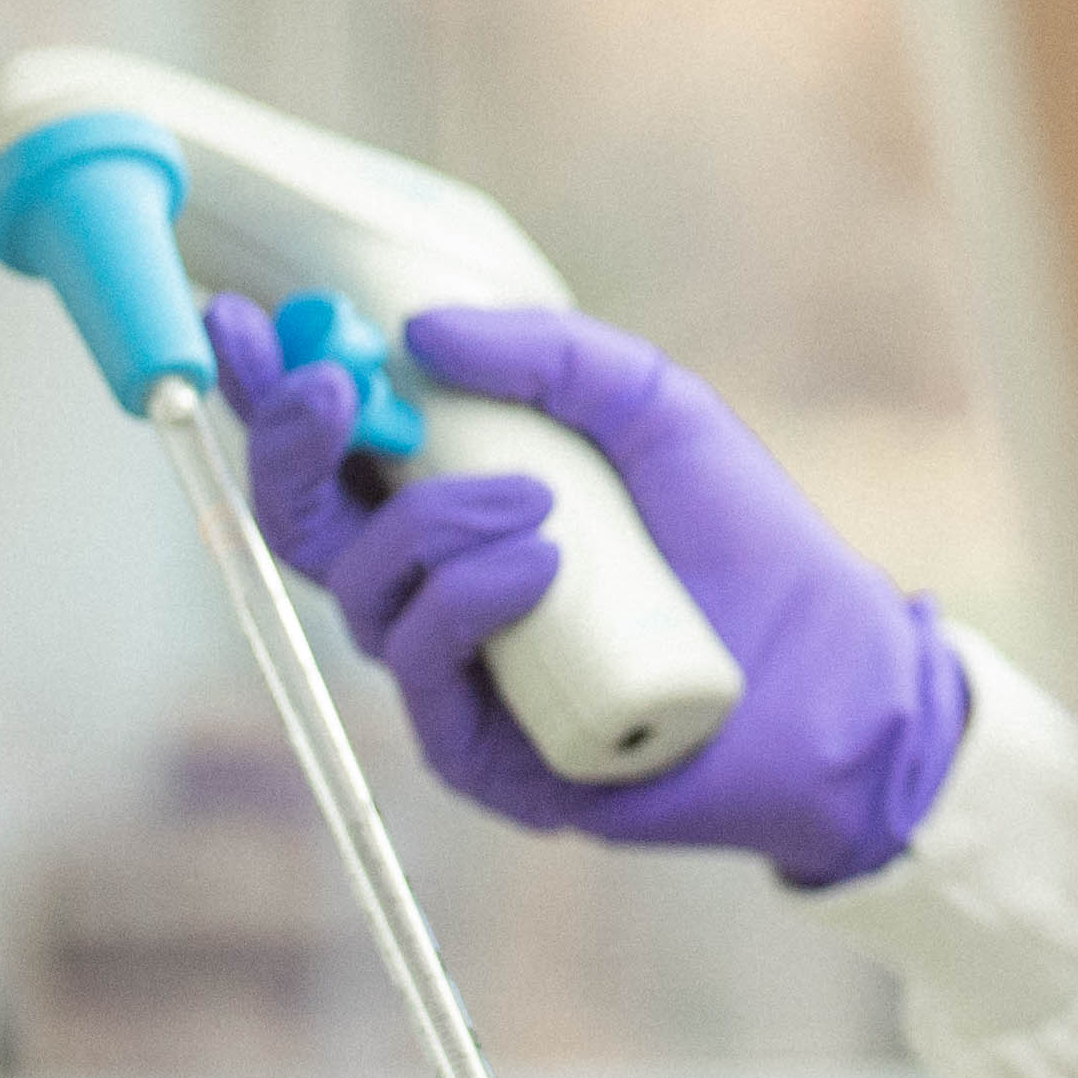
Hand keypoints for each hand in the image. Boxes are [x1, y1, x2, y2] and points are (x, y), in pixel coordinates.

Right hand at [205, 295, 970, 886]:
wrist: (835, 672)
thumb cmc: (743, 540)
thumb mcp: (655, 408)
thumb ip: (550, 354)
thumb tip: (421, 329)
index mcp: (453, 508)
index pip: (330, 451)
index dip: (271, 392)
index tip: (242, 319)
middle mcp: (433, 592)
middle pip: (303, 525)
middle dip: (296, 447)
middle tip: (333, 388)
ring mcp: (456, 678)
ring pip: (364, 592)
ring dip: (429, 525)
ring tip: (539, 502)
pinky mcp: (486, 758)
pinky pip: (426, 674)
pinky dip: (466, 603)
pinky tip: (536, 565)